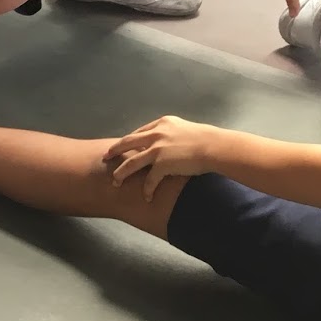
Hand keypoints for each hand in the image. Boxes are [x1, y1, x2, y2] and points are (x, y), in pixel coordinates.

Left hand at [103, 115, 226, 198]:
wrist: (215, 146)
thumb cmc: (206, 139)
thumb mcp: (185, 129)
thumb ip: (172, 134)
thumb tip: (169, 141)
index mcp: (162, 124)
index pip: (139, 132)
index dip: (128, 141)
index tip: (121, 147)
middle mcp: (156, 134)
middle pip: (127, 143)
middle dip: (114, 151)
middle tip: (105, 158)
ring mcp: (157, 149)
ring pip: (131, 163)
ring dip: (121, 174)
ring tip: (115, 182)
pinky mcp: (162, 164)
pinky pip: (150, 180)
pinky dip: (147, 189)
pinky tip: (146, 197)